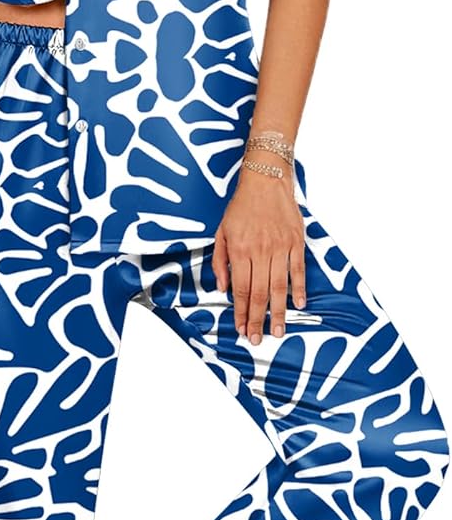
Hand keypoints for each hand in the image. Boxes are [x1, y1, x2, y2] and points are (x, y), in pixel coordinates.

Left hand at [212, 165, 306, 340]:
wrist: (266, 180)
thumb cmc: (241, 206)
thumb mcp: (221, 232)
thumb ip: (220, 262)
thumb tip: (222, 289)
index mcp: (239, 250)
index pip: (239, 289)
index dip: (240, 312)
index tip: (241, 329)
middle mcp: (260, 251)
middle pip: (259, 293)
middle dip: (257, 319)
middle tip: (258, 339)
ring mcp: (280, 247)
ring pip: (279, 286)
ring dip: (278, 311)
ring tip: (278, 331)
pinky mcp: (296, 241)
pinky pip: (298, 269)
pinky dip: (299, 288)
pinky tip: (299, 304)